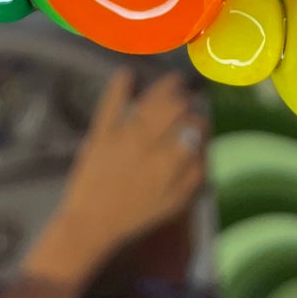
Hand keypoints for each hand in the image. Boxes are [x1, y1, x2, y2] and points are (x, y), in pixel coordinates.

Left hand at [20, 69, 205, 296]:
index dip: (201, 123)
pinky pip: (110, 104)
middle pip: (174, 108)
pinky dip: (119, 86)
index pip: (194, 130)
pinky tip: (128, 73)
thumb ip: (194, 176)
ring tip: (174, 83)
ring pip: (149, 102)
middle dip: (186, 101)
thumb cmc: (135, 215)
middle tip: (188, 103)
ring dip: (165, 87)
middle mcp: (147, 145)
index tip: (201, 125)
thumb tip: (206, 149)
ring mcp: (121, 136)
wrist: (90, 224)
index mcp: (167, 164)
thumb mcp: (173, 204)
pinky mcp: (100, 133)